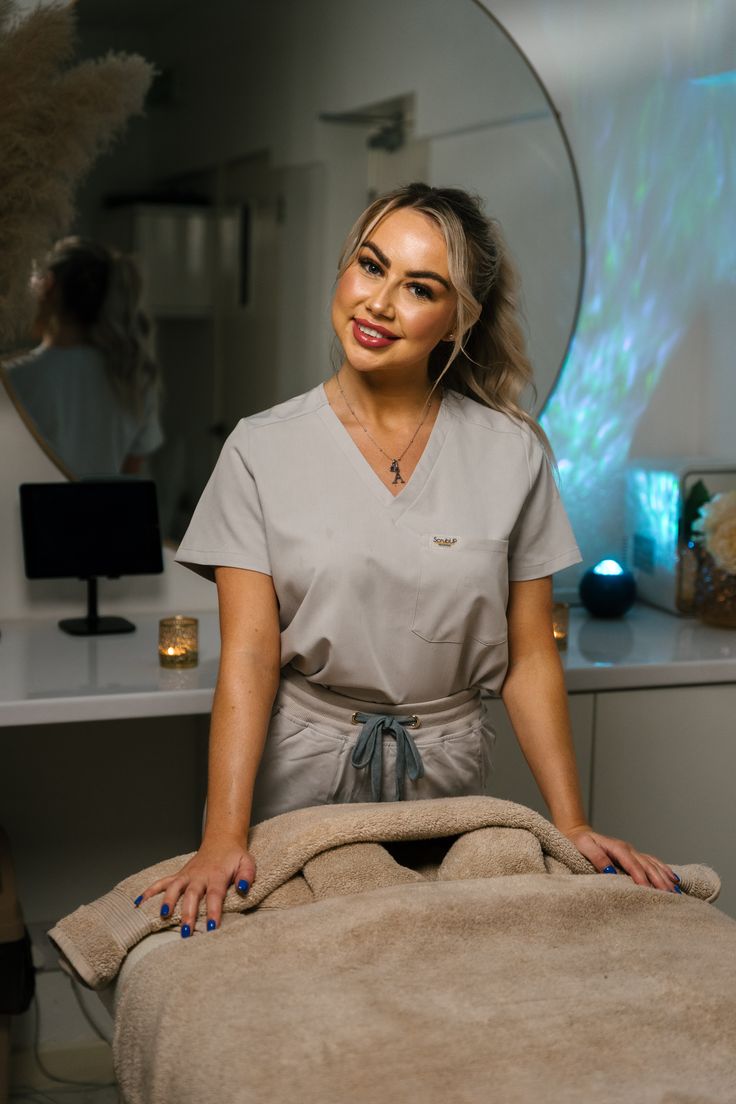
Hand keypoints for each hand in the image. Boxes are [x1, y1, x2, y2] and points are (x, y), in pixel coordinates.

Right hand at [133, 837, 255, 935]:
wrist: (222, 841)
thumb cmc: (235, 857)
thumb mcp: (247, 864)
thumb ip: (247, 876)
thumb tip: (243, 889)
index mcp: (217, 875)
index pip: (215, 895)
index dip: (213, 911)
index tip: (210, 928)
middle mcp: (199, 876)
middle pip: (192, 895)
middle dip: (188, 913)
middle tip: (186, 931)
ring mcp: (187, 875)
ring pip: (174, 888)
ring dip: (168, 902)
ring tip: (163, 917)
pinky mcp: (179, 875)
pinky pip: (162, 882)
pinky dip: (149, 891)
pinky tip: (138, 903)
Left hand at [559, 823, 679, 892]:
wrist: (578, 834)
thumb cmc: (579, 843)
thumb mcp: (584, 847)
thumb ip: (597, 858)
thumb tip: (611, 872)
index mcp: (617, 847)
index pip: (631, 864)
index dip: (640, 876)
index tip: (647, 890)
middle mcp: (628, 849)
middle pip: (647, 865)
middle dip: (658, 880)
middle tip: (670, 896)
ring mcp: (632, 851)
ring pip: (652, 864)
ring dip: (664, 877)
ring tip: (676, 892)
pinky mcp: (633, 855)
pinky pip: (652, 862)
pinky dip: (664, 870)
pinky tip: (674, 879)